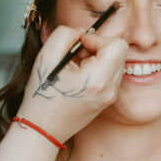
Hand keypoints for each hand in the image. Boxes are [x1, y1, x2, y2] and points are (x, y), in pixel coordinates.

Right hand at [15, 27, 127, 143]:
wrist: (42, 129)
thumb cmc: (42, 96)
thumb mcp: (46, 57)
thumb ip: (65, 34)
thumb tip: (81, 31)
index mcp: (98, 79)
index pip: (117, 45)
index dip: (98, 38)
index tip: (80, 45)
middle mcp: (110, 89)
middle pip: (118, 52)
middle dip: (97, 48)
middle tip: (76, 57)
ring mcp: (110, 96)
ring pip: (114, 62)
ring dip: (97, 58)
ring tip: (76, 68)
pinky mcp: (107, 99)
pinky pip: (109, 74)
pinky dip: (96, 69)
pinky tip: (78, 78)